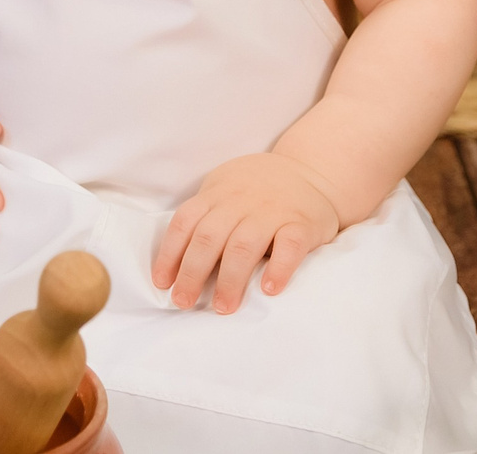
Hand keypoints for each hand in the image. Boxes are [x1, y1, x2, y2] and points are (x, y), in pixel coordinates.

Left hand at [151, 152, 341, 312]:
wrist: (313, 170)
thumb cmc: (260, 188)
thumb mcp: (226, 189)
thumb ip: (206, 216)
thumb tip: (177, 264)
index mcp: (218, 193)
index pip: (185, 222)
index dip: (170, 254)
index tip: (162, 283)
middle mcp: (241, 201)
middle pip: (209, 237)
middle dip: (192, 273)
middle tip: (184, 302)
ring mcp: (272, 211)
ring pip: (244, 245)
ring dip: (230, 279)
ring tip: (223, 307)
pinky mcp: (302, 223)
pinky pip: (289, 246)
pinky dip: (279, 268)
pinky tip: (270, 290)